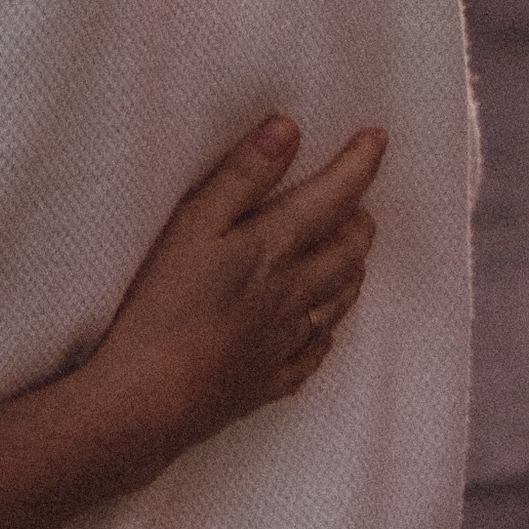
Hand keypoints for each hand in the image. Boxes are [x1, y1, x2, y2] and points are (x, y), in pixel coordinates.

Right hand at [88, 114, 384, 458]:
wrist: (150, 400)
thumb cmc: (163, 304)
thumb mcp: (193, 224)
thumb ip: (242, 175)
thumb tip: (289, 128)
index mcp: (275, 250)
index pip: (333, 198)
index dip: (359, 165)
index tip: (378, 137)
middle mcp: (293, 295)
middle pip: (346, 253)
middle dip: (361, 221)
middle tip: (362, 201)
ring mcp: (283, 343)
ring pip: (337, 302)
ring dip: (351, 271)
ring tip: (354, 255)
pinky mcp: (265, 382)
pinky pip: (310, 357)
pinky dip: (324, 336)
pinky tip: (321, 334)